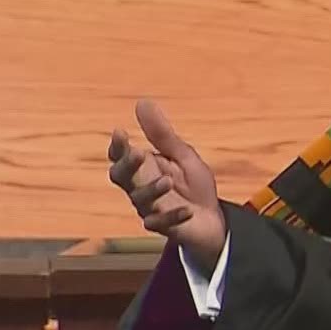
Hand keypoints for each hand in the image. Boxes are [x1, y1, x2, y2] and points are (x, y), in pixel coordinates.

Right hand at [106, 99, 226, 272]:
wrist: (213, 219)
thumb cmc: (194, 184)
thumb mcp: (183, 155)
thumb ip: (163, 134)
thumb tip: (142, 102)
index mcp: (144, 167)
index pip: (121, 156)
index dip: (117, 146)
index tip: (120, 132)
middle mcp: (140, 187)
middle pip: (120, 177)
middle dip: (126, 165)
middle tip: (138, 153)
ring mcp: (149, 208)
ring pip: (139, 200)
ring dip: (152, 189)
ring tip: (168, 180)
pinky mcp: (163, 227)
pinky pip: (161, 224)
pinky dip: (173, 216)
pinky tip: (187, 210)